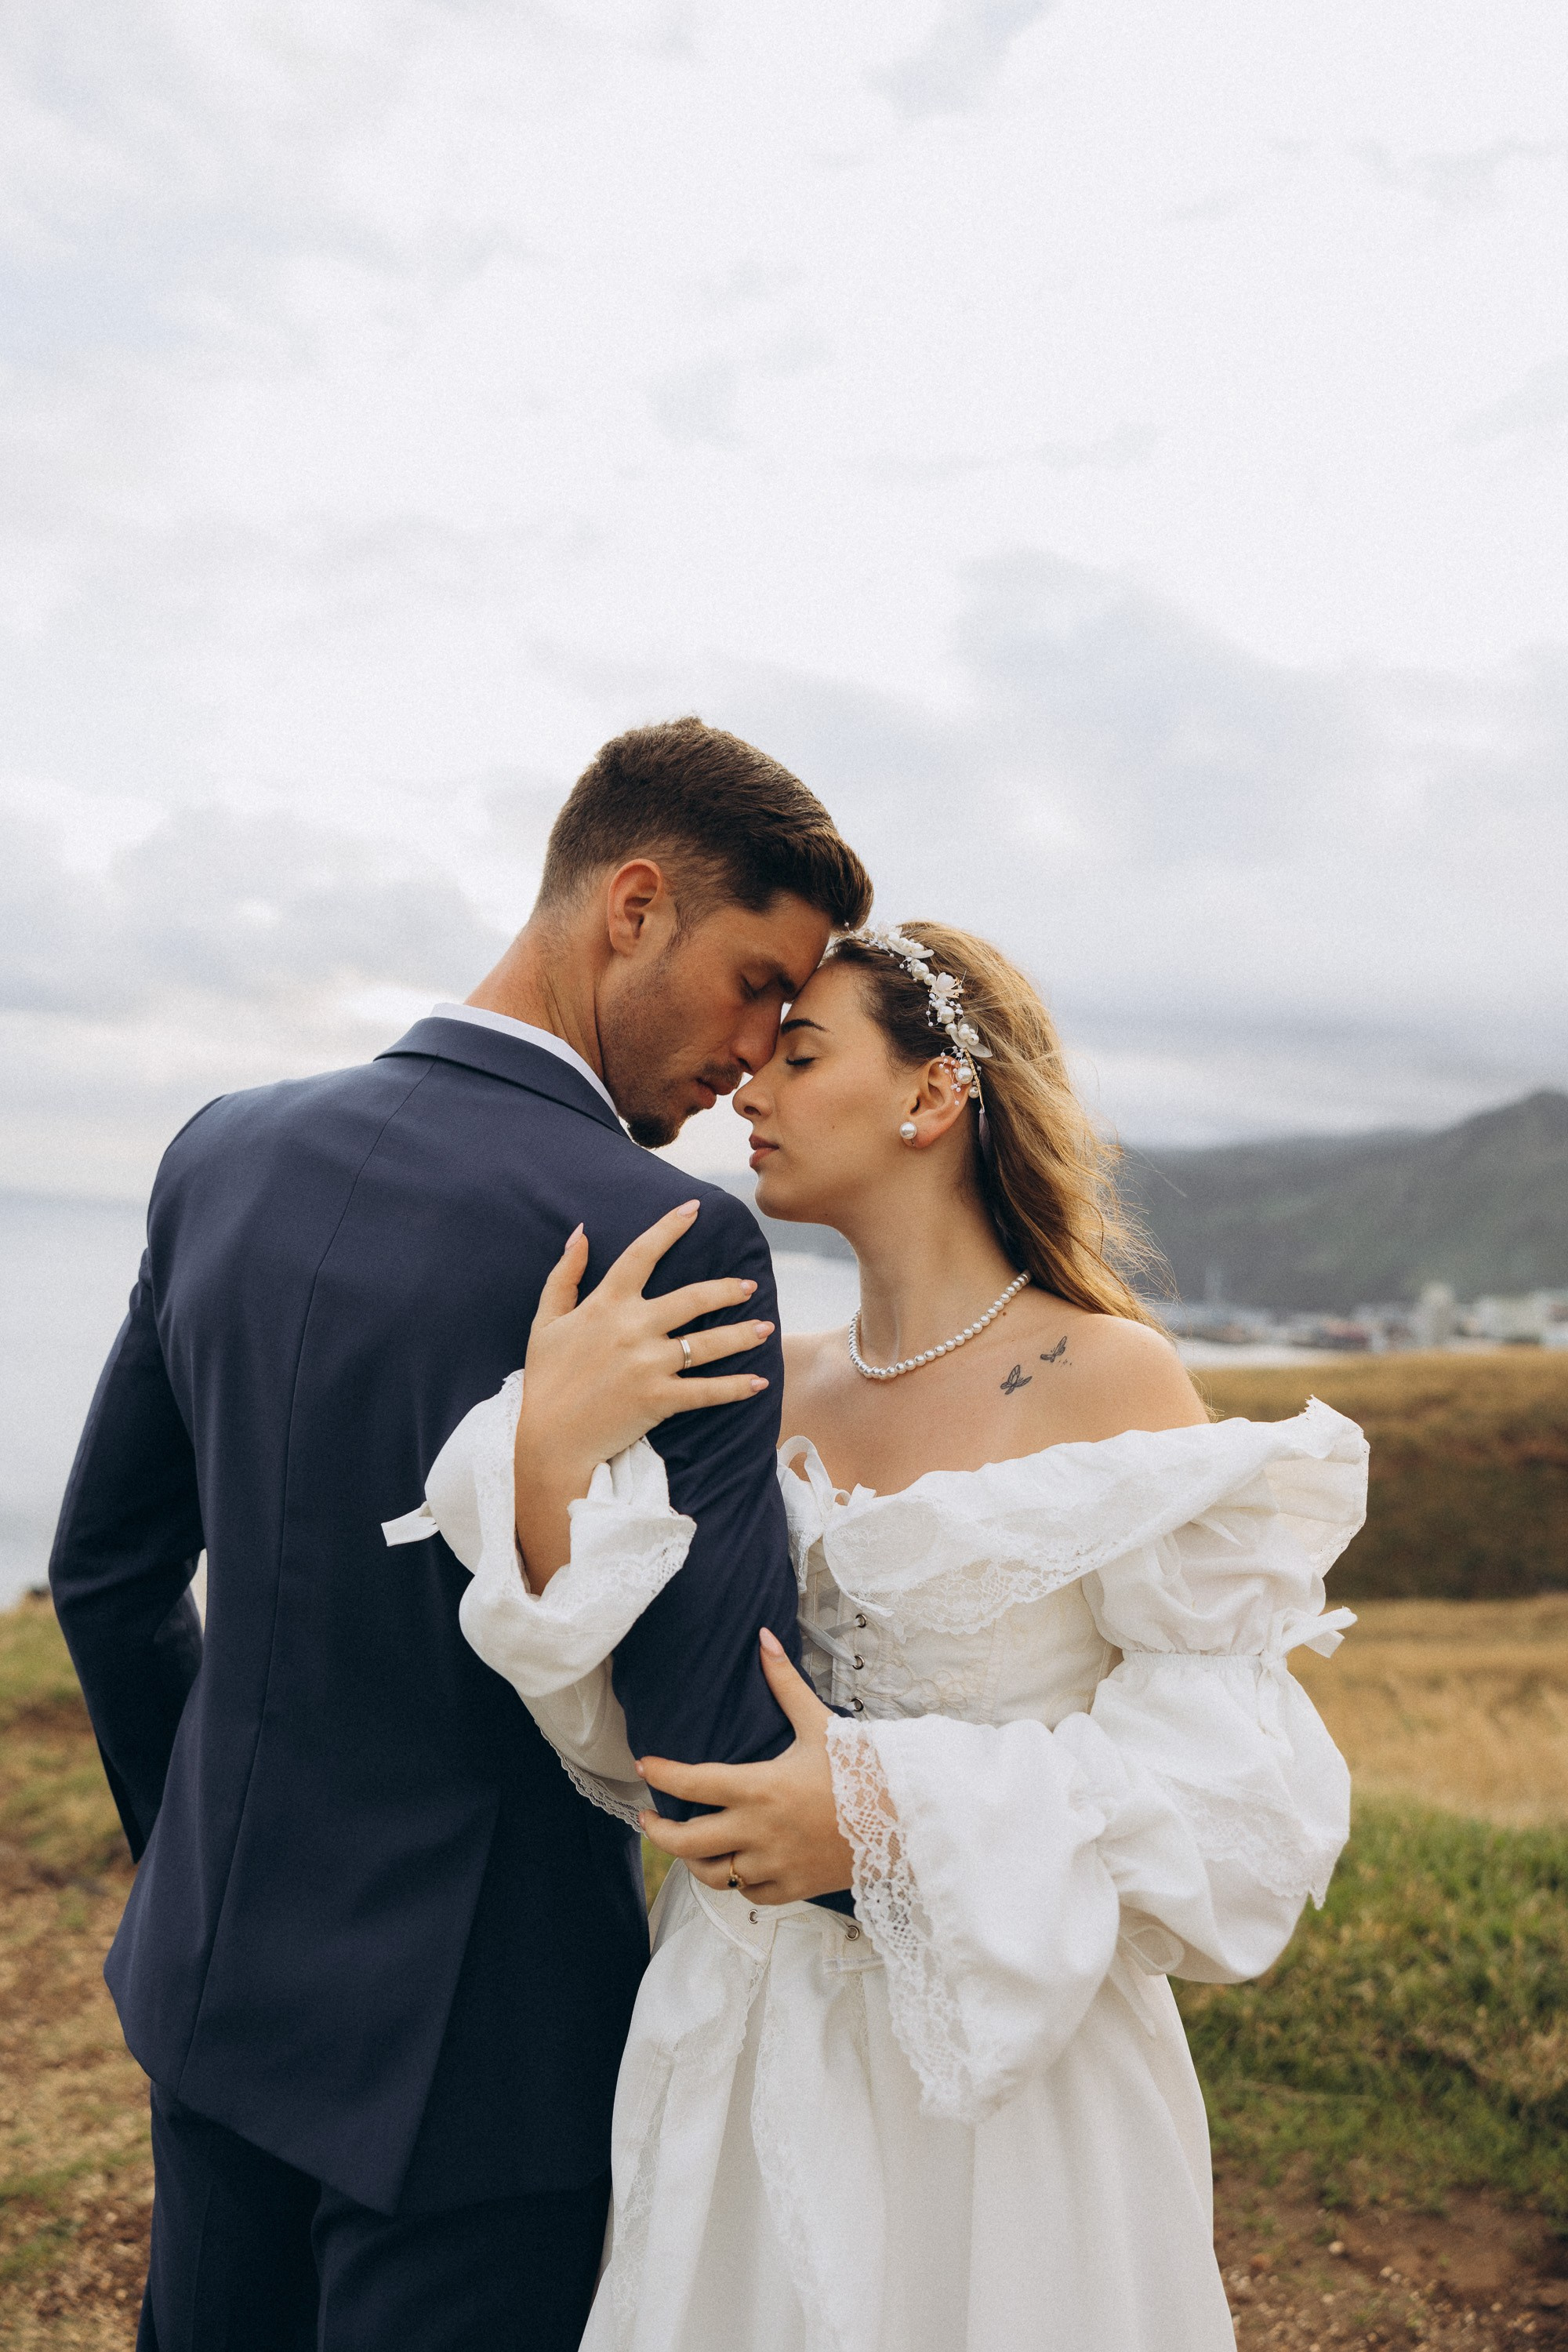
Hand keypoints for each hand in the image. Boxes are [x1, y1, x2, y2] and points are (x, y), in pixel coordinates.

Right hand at [514, 1203, 773, 1583]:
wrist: (548, 1438)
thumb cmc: (545, 1378)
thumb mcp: (545, 1321)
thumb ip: (564, 1275)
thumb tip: (582, 1232)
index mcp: (606, 1304)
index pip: (642, 1254)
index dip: (670, 1228)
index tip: (694, 1209)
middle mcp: (632, 1328)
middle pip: (692, 1298)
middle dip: (726, 1290)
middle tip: (749, 1286)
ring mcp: (648, 1365)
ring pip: (707, 1343)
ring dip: (742, 1336)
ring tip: (765, 1328)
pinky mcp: (658, 1399)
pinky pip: (706, 1391)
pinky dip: (735, 1388)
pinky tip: (759, 1383)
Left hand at [636, 1630, 855, 1905]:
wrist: (907, 1817)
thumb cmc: (862, 1767)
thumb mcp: (819, 1723)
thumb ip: (784, 1682)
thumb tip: (763, 1637)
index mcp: (761, 1787)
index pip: (692, 1783)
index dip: (661, 1775)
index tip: (645, 1767)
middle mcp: (760, 1831)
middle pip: (688, 1842)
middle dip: (659, 1832)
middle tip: (648, 1820)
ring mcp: (775, 1864)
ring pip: (713, 1875)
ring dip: (693, 1862)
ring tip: (686, 1847)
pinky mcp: (793, 1888)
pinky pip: (748, 1893)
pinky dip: (736, 1881)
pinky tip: (733, 1865)